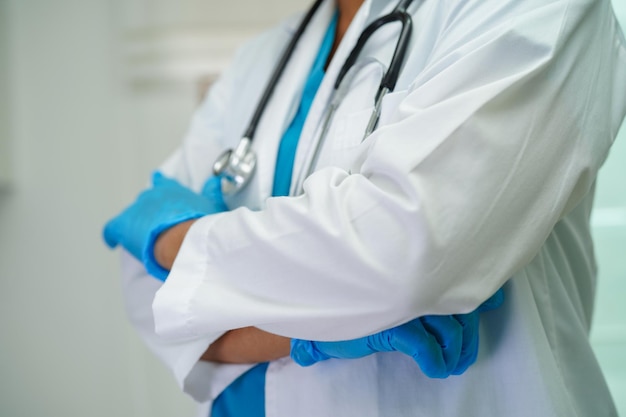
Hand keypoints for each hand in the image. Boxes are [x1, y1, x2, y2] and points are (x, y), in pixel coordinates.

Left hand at [103, 172, 226, 279]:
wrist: (184, 238)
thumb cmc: (200, 223)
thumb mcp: (213, 204)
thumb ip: (212, 191)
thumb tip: (216, 182)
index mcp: (170, 189)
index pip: (162, 182)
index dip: (161, 186)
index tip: (160, 186)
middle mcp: (150, 195)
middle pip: (147, 200)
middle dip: (152, 210)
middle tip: (161, 223)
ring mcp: (135, 210)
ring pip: (133, 215)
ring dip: (138, 224)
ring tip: (145, 236)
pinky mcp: (123, 226)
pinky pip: (112, 230)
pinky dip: (112, 236)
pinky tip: (114, 242)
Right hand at [290, 288, 503, 377]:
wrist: (321, 307)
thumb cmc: (359, 296)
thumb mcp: (396, 290)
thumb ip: (431, 288)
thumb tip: (480, 295)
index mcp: (420, 270)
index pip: (461, 276)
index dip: (482, 289)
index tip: (494, 300)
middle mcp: (416, 282)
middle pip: (462, 309)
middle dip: (468, 338)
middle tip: (462, 357)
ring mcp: (404, 302)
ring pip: (450, 329)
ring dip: (455, 353)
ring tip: (450, 366)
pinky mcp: (391, 325)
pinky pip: (426, 348)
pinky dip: (436, 362)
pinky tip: (434, 369)